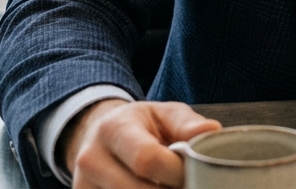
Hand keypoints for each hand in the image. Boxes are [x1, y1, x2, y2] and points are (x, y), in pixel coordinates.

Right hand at [60, 98, 220, 187]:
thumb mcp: (165, 114)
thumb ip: (188, 125)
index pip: (146, 159)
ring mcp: (83, 186)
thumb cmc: (142, 125)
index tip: (195, 173)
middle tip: (189, 184)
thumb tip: (212, 131)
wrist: (101, 136)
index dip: (176, 172)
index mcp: (114, 128)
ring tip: (172, 185)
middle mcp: (91, 159)